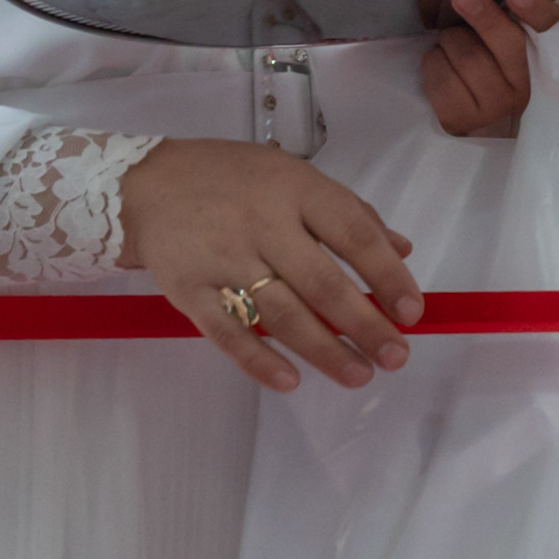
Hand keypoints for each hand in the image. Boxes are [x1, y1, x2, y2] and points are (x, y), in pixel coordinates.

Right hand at [120, 137, 424, 392]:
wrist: (145, 185)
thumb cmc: (232, 180)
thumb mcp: (294, 177)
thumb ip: (349, 214)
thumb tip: (401, 250)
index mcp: (297, 190)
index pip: (354, 235)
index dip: (388, 276)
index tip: (413, 312)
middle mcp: (263, 224)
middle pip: (322, 283)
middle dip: (364, 325)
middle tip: (396, 357)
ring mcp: (224, 259)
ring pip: (281, 313)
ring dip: (323, 350)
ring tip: (358, 375)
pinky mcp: (189, 291)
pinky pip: (227, 332)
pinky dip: (258, 360)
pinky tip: (290, 381)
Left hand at [423, 0, 558, 136]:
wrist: (473, 109)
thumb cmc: (492, 56)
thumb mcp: (505, 23)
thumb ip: (504, 0)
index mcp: (548, 54)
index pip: (551, 28)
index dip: (536, 11)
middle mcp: (529, 85)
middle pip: (501, 38)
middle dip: (478, 13)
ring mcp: (496, 107)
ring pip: (464, 51)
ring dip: (450, 38)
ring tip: (455, 44)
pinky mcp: (462, 119)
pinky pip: (438, 73)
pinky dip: (433, 60)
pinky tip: (443, 65)